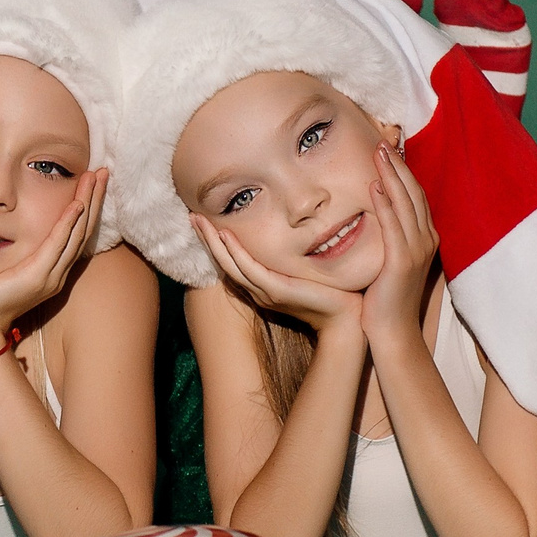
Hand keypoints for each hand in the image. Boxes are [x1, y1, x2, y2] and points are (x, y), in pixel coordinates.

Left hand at [0, 168, 107, 355]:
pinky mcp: (36, 277)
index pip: (76, 234)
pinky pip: (57, 245)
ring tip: (95, 179)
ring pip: (76, 234)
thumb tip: (10, 226)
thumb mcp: (6, 268)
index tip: (92, 182)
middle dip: (94, 199)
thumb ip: (18, 251)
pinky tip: (76, 205)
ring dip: (87, 203)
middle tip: (105, 172)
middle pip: (83, 230)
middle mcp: (57, 274)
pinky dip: (68, 224)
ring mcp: (49, 276)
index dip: (87, 207)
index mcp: (52, 271)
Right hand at [194, 214, 363, 334]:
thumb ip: (293, 260)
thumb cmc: (331, 295)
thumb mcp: (305, 273)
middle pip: (224, 261)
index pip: (232, 261)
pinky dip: (236, 253)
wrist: (344, 320)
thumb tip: (294, 235)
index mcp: (262, 286)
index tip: (205, 221)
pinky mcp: (277, 291)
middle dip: (207, 238)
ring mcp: (265, 292)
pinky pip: (250, 269)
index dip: (216, 242)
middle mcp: (258, 290)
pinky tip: (225, 236)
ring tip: (199, 221)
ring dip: (214, 242)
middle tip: (192, 216)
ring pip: (231, 264)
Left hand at [363, 141, 438, 343]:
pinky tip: (373, 187)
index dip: (403, 173)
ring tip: (378, 154)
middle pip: (414, 193)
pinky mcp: (402, 261)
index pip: (416, 197)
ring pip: (405, 204)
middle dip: (397, 166)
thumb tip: (377, 212)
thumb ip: (390, 236)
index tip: (388, 152)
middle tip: (382, 143)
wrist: (393, 330)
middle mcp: (426, 240)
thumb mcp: (392, 261)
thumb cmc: (387, 297)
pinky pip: (393, 225)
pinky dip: (384, 204)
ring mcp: (417, 250)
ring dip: (391, 176)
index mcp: (426, 238)